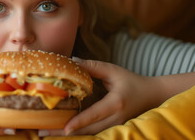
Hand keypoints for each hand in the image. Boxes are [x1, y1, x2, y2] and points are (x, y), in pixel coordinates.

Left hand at [42, 59, 161, 135]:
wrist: (151, 96)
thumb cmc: (132, 81)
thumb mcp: (114, 71)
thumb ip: (93, 67)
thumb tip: (72, 61)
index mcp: (115, 104)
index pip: (94, 115)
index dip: (79, 122)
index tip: (64, 129)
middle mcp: (115, 119)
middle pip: (89, 131)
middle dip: (65, 134)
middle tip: (43, 132)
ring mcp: (115, 127)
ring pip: (90, 136)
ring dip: (70, 136)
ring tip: (48, 134)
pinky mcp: (113, 129)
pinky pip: (94, 134)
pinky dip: (79, 134)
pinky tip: (63, 133)